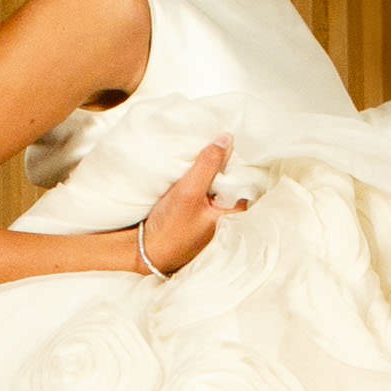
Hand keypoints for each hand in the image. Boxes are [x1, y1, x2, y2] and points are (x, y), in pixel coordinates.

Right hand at [138, 134, 249, 273]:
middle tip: (215, 140)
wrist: (145, 251)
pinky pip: (206, 192)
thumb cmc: (170, 228)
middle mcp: (227, 216)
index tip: (231, 140)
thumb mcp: (189, 191)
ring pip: (217, 185)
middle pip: (231, 181)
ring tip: (204, 150)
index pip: (246, 179)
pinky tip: (192, 169)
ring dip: (210, 171)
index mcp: (234, 214)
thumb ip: (208, 166)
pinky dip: (201, 180)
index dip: (238, 159)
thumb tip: (227, 139)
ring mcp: (213, 216)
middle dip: (224, 163)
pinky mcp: (199, 215)